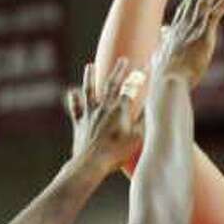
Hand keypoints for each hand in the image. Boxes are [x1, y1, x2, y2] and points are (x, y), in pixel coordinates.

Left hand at [66, 56, 144, 176]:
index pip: (132, 89)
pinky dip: (74, 100)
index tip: (146, 67)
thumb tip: (151, 105)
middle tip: (123, 60)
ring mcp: (90, 114)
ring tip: (89, 65)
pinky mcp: (79, 124)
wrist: (91, 163)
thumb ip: (144, 119)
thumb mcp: (137, 137)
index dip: (140, 77)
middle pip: (112, 84)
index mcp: (120, 109)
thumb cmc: (117, 152)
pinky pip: (76, 109)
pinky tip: (72, 92)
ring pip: (89, 91)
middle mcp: (104, 107)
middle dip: (118, 70)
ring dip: (90, 77)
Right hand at [152, 0, 223, 89]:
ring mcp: (193, 29)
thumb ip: (161, 48)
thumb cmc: (163, 77)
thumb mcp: (158, 60)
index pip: (184, 10)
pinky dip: (222, 4)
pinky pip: (214, 15)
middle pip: (194, 1)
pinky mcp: (203, 35)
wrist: (168, 81)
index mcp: (173, 33)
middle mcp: (182, 27)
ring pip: (203, 3)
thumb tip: (159, 42)